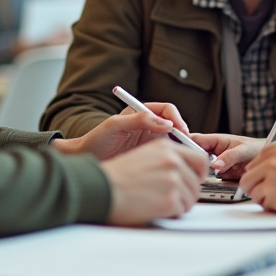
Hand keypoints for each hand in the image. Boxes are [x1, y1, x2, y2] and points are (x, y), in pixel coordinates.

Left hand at [53, 102, 189, 160]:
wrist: (87, 160)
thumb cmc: (96, 140)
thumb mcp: (115, 126)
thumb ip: (138, 120)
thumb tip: (166, 123)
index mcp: (141, 113)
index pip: (167, 110)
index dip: (177, 119)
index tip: (180, 130)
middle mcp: (148, 125)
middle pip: (174, 125)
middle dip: (184, 133)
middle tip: (188, 146)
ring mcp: (150, 141)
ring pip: (174, 140)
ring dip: (181, 146)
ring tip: (185, 157)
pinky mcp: (149, 155)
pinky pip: (167, 154)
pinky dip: (175, 157)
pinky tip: (176, 165)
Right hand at [101, 139, 207, 224]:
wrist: (100, 190)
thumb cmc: (115, 177)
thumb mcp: (142, 156)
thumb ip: (165, 159)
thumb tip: (184, 171)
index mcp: (165, 147)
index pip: (199, 158)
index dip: (199, 172)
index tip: (195, 179)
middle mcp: (172, 160)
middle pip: (197, 181)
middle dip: (188, 192)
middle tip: (173, 198)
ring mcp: (172, 179)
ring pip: (192, 197)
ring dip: (180, 204)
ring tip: (160, 204)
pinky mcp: (170, 198)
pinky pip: (182, 210)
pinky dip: (172, 213)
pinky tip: (155, 209)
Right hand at [191, 133, 264, 179]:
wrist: (267, 161)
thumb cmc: (257, 148)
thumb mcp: (244, 150)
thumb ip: (230, 156)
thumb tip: (215, 164)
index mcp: (216, 140)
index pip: (195, 140)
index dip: (185, 144)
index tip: (180, 153)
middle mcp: (213, 152)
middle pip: (194, 156)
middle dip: (190, 163)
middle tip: (189, 170)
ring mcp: (216, 165)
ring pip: (199, 169)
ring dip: (198, 174)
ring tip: (197, 179)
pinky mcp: (220, 176)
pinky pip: (209, 180)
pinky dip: (207, 183)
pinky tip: (206, 186)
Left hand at [239, 135, 275, 215]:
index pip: (261, 156)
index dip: (261, 170)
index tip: (264, 178)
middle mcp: (275, 156)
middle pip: (250, 171)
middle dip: (256, 182)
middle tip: (264, 192)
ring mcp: (271, 173)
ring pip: (249, 185)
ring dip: (259, 194)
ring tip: (272, 199)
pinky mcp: (271, 190)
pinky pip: (259, 200)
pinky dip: (267, 205)